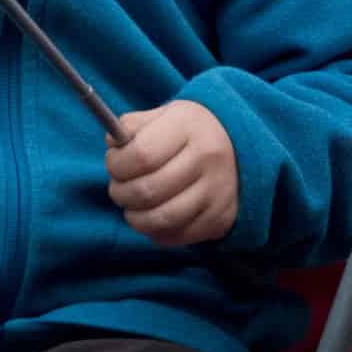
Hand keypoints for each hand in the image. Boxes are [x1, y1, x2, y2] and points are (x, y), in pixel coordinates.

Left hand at [104, 101, 238, 245]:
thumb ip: (131, 126)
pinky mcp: (220, 220)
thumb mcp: (162, 115)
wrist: (238, 149)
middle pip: (148, 190)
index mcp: (189, 126)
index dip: (116, 164)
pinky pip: (176, 236)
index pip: (141, 155)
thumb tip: (113, 144)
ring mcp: (218, 193)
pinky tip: (152, 216)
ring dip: (134, 217)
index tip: (113, 164)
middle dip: (121, 193)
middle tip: (118, 188)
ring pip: (160, 219)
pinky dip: (155, 231)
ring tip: (132, 205)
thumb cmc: (186, 132)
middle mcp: (209, 159)